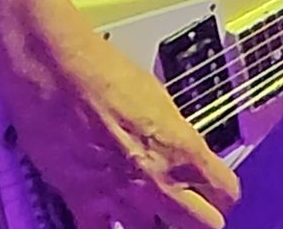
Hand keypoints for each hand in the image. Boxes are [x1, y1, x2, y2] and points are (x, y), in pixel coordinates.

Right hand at [6, 30, 240, 228]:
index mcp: (182, 149)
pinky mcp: (85, 206)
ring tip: (146, 210)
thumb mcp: (156, 94)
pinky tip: (106, 216)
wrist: (55, 70)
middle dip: (199, 218)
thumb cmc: (100, 68)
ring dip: (154, 224)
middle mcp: (159, 182)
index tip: (215, 188)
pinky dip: (106, 226)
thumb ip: (173, 132)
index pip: (226, 191)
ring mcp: (123, 200)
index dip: (222, 190)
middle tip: (187, 206)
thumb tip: (179, 143)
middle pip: (205, 227)